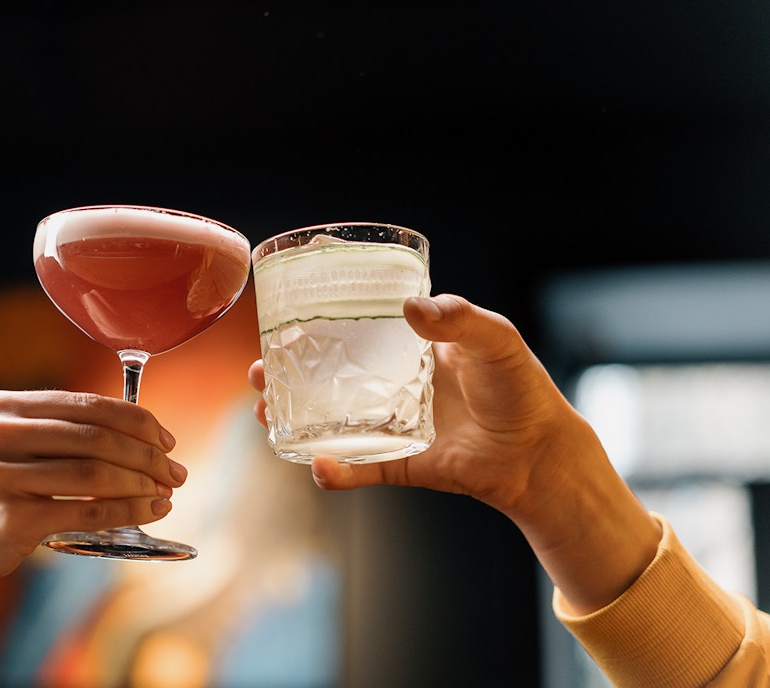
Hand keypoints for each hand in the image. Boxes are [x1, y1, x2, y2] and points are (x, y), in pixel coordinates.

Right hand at [0, 390, 185, 645]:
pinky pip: (85, 510)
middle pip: (96, 436)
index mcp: (2, 408)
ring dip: (142, 483)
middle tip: (176, 472)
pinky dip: (127, 510)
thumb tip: (142, 439)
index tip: (167, 440)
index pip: (88, 404)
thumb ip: (61, 436)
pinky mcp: (8, 519)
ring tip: (166, 493)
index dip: (138, 421)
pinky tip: (149, 512)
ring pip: (94, 471)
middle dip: (148, 454)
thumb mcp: (7, 449)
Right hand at [249, 294, 659, 613]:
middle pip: (326, 379)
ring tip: (263, 415)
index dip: (314, 328)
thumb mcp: (496, 338)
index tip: (281, 321)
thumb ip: (459, 319)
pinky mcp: (403, 464)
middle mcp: (393, 386)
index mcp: (409, 350)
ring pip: (331, 424)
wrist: (542, 453)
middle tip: (256, 370)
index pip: (352, 333)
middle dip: (285, 376)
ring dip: (293, 422)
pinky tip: (318, 468)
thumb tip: (411, 307)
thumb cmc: (522, 388)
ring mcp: (394, 426)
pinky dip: (339, 473)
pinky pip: (363, 469)